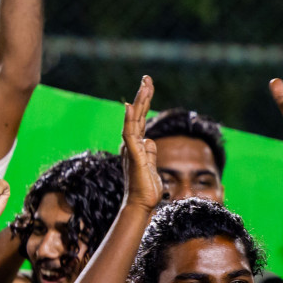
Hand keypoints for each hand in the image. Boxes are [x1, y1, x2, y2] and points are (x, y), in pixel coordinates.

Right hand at [121, 76, 162, 210]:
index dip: (145, 103)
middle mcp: (131, 144)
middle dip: (143, 96)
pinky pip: (129, 134)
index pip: (142, 120)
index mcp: (137, 146)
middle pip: (138, 115)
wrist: (141, 204)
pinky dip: (130, 120)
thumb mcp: (153, 167)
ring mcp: (131, 149)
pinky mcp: (133, 155)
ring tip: (144, 85)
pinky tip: (130, 106)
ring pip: (134, 120)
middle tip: (147, 78)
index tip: (148, 86)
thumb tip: (151, 141)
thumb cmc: (146, 189)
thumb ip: (151, 153)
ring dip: (139, 102)